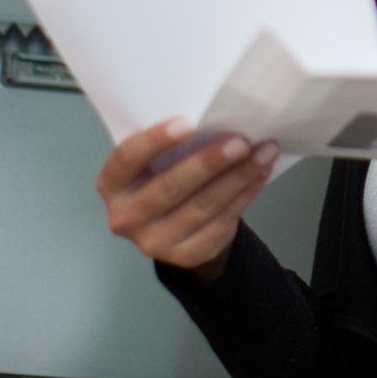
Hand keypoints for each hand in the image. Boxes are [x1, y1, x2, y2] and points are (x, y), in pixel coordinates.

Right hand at [97, 118, 278, 281]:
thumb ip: (170, 147)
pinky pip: (220, 223)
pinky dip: (245, 196)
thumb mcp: (154, 162)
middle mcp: (125, 217)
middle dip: (208, 163)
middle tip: (241, 141)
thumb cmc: (164, 176)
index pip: (127, 159)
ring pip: (202, 207)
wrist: (173, 228)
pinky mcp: (185, 256)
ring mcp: (154, 242)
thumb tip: (217, 121)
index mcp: (112, 184)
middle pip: (170, 188)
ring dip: (238, 177)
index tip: (187, 122)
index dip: (154, 141)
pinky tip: (260, 175)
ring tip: (264, 153)